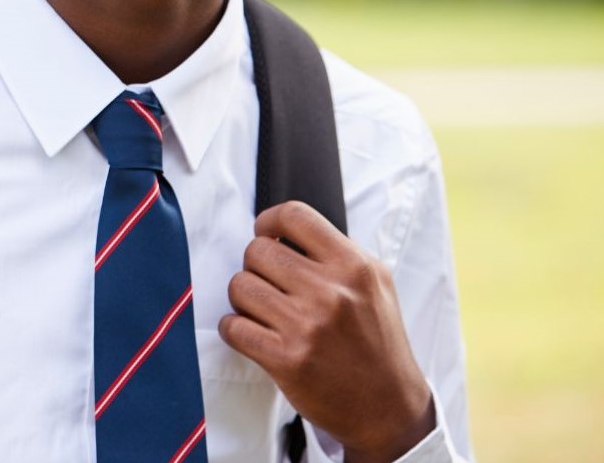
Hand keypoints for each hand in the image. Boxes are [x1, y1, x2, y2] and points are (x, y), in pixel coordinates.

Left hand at [217, 201, 435, 462]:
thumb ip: (336, 253)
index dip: (269, 221)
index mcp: (355, 267)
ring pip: (239, 286)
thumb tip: (283, 229)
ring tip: (262, 310)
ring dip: (243, 298)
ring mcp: (307, 326)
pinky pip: (233, 327)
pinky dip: (234, 329)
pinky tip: (251, 333)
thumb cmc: (378, 343)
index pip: (294, 215)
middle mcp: (331, 292)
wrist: (389, 407)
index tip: (265, 234)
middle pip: (256, 251)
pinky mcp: (286, 359)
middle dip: (255, 266)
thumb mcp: (375, 285)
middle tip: (268, 283)